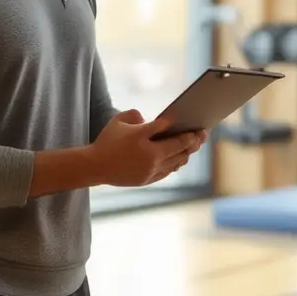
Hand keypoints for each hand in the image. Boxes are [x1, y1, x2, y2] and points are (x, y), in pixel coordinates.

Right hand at [91, 110, 207, 187]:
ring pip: (176, 163)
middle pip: (179, 150)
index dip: (189, 133)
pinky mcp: (146, 180)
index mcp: (145, 141)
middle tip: (202, 135)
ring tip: (192, 146)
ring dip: (186, 154)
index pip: (174, 137)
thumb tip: (153, 121)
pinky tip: (179, 158)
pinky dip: (175, 164)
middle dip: (193, 142)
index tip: (197, 128)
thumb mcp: (120, 121)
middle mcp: (150, 158)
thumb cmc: (107, 141)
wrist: (94, 166)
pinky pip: (167, 171)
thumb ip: (137, 116)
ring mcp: (149, 171)